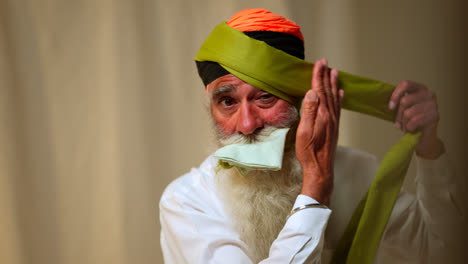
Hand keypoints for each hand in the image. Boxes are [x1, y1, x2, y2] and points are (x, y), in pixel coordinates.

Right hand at [295, 59, 343, 204]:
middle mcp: (330, 116)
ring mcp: (334, 122)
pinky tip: (340, 94)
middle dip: (326, 76)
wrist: (321, 169)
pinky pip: (338, 108)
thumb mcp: (304, 131)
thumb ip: (309, 111)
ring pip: (334, 98)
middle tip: (325, 63)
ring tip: (334, 73)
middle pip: (328, 91)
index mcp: (322, 115)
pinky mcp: (334, 128)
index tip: (319, 63)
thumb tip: (311, 93)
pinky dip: (339, 98)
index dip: (319, 76)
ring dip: (333, 84)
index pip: (319, 90)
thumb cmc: (309, 152)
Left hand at [389, 80, 444, 158]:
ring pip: (408, 112)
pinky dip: (409, 127)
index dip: (395, 95)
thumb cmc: (409, 120)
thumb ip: (393, 96)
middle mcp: (428, 93)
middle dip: (398, 115)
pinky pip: (415, 121)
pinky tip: (412, 129)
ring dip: (404, 123)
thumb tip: (383, 82)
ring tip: (406, 127)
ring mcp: (433, 104)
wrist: (422, 137)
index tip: (390, 107)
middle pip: (405, 101)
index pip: (405, 84)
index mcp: (419, 88)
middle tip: (399, 123)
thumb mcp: (399, 107)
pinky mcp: (435, 116)